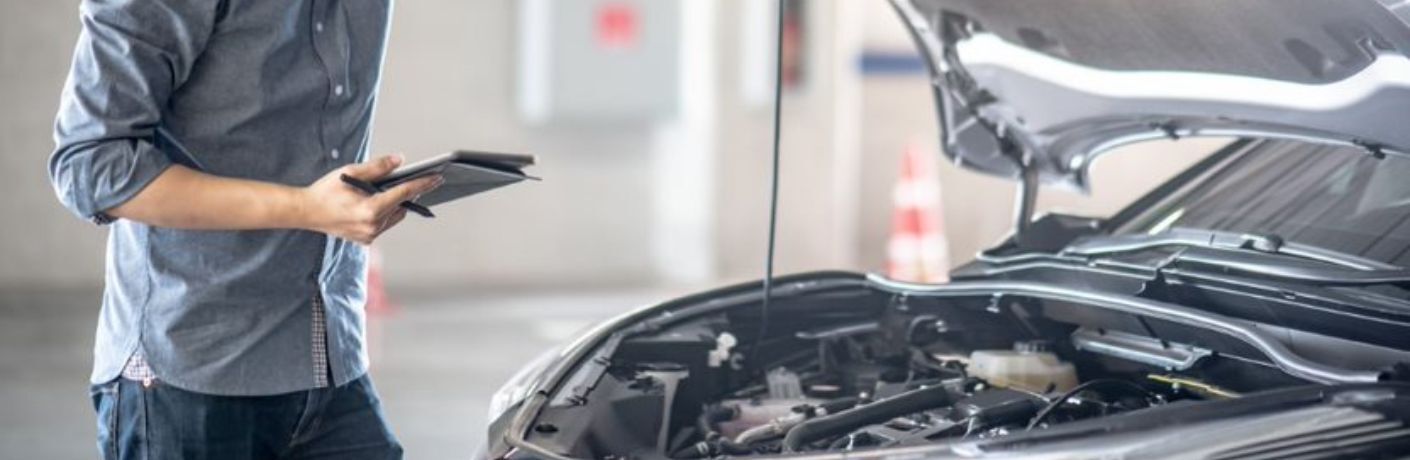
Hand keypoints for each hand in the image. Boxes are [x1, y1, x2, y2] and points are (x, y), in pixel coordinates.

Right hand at [297, 155, 442, 244]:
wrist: (306, 212)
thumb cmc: (326, 190)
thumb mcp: (351, 172)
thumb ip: (378, 167)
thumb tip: (400, 160)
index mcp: (370, 209)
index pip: (404, 194)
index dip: (422, 184)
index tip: (437, 178)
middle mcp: (372, 226)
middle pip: (401, 206)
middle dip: (409, 193)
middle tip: (419, 181)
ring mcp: (369, 235)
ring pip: (394, 217)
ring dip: (396, 204)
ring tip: (397, 190)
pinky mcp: (365, 240)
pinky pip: (383, 224)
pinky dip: (384, 213)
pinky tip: (380, 203)